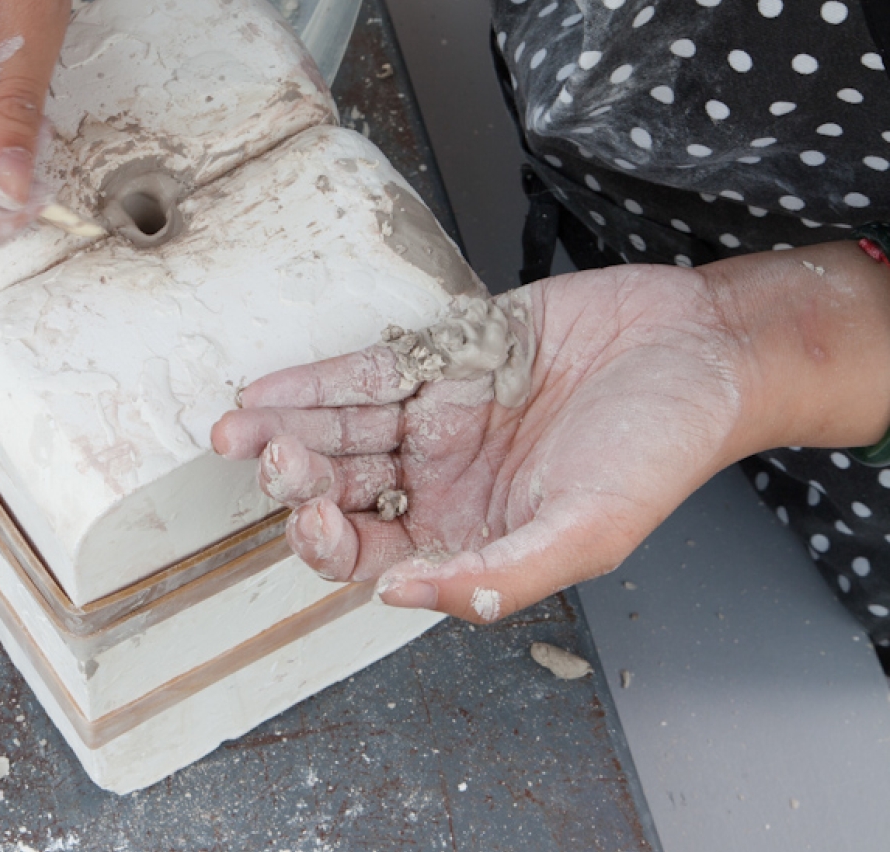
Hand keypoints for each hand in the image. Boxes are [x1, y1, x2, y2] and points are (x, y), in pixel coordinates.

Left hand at [209, 248, 889, 624]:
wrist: (703, 346)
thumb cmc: (664, 446)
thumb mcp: (590, 531)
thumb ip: (499, 575)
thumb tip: (400, 596)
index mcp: (471, 534)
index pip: (373, 554)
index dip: (329, 545)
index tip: (312, 521)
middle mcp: (443, 481)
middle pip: (342, 491)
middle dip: (297, 481)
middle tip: (273, 461)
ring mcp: (436, 418)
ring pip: (340, 432)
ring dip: (286, 431)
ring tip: (238, 431)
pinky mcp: (440, 354)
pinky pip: (359, 373)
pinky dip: (311, 382)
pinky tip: (266, 389)